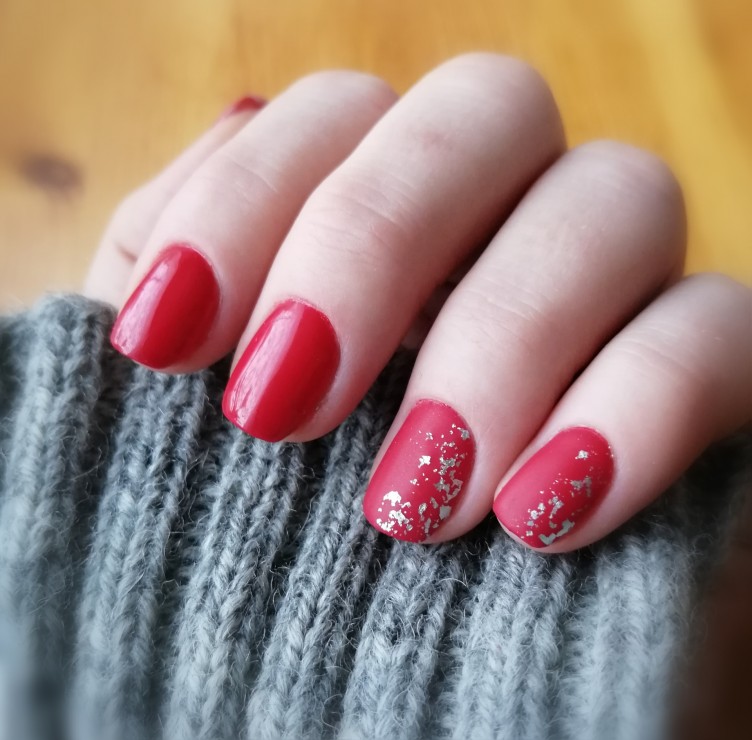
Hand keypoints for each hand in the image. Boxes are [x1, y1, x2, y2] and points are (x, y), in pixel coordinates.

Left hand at [87, 53, 751, 551]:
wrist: (390, 682)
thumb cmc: (268, 547)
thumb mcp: (180, 417)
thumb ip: (168, 309)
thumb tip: (173, 250)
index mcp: (392, 212)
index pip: (341, 113)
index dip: (244, 200)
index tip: (162, 342)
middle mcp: (513, 222)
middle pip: (492, 107)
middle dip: (375, 235)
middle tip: (282, 406)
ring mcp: (619, 290)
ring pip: (622, 197)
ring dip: (504, 332)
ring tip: (411, 497)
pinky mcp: (714, 381)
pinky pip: (720, 334)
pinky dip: (638, 405)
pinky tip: (539, 513)